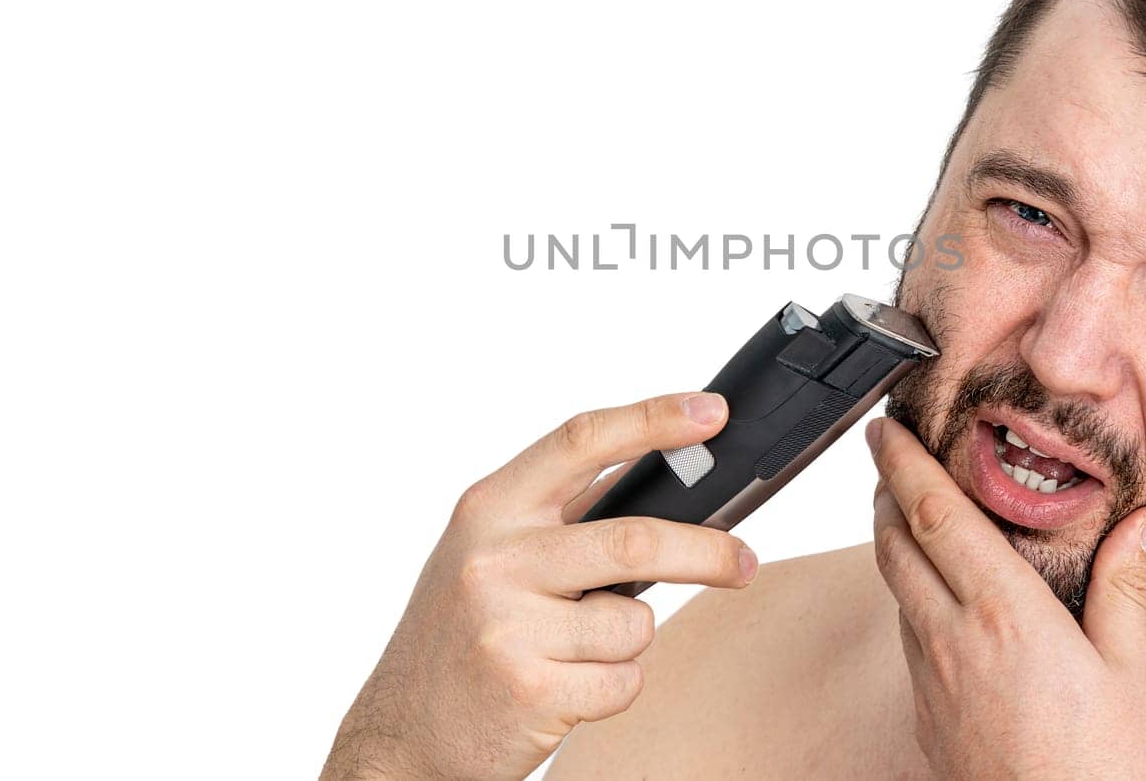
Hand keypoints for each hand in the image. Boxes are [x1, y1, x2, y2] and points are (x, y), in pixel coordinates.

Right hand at [320, 392, 759, 780]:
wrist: (401, 733)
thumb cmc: (461, 633)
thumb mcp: (489, 552)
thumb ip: (561, 514)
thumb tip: (668, 472)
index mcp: (490, 508)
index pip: (581, 441)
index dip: (653, 419)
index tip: (711, 411)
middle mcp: (493, 559)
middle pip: (636, 539)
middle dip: (707, 552)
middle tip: (743, 562)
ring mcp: (507, 626)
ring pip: (636, 621)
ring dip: (629, 639)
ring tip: (575, 651)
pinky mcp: (528, 690)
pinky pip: (625, 679)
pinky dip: (616, 685)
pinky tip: (567, 687)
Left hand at [867, 416, 1145, 780]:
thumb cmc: (1099, 770)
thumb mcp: (1127, 671)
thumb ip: (1124, 586)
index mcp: (1004, 613)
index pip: (934, 516)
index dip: (904, 464)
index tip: (886, 430)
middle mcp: (954, 637)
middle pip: (894, 543)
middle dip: (885, 491)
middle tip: (887, 457)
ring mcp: (932, 677)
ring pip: (894, 588)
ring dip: (891, 542)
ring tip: (905, 515)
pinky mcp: (924, 712)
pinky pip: (906, 636)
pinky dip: (907, 597)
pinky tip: (931, 598)